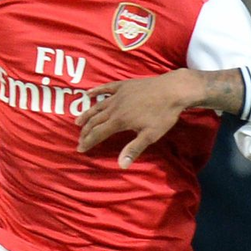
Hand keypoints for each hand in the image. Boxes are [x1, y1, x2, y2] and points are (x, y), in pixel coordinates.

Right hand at [76, 69, 201, 166]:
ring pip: (98, 106)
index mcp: (119, 121)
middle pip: (95, 121)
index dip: (88, 142)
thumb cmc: (163, 114)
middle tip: (79, 139)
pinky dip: (96, 91)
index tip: (80, 149)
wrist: (173, 89)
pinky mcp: (124, 85)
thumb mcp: (150, 135)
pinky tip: (88, 93)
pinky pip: (106, 88)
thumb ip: (134, 149)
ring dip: (87, 114)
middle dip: (85, 131)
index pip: (98, 133)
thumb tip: (121, 165)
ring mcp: (118, 95)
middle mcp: (115, 107)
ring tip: (77, 122)